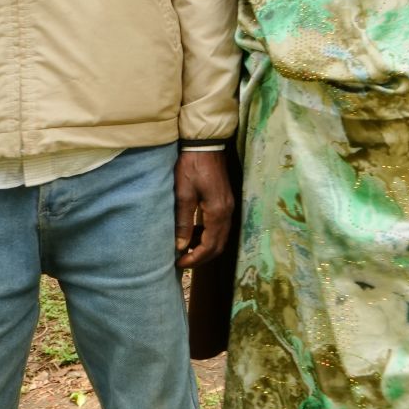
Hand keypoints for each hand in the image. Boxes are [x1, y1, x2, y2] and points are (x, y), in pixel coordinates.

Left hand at [175, 150, 235, 267]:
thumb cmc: (192, 167)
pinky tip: (194, 232)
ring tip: (186, 248)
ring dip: (205, 246)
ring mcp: (229, 207)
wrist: (206, 145)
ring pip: (221, 237)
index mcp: (217, 212)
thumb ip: (183, 221)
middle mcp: (227, 212)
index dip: (195, 259)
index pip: (210, 246)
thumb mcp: (183, 194)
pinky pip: (220, 227)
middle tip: (183, 261)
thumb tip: (181, 246)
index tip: (179, 263)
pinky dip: (209, 235)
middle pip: (219, 245)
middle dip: (202, 257)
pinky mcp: (226, 202)